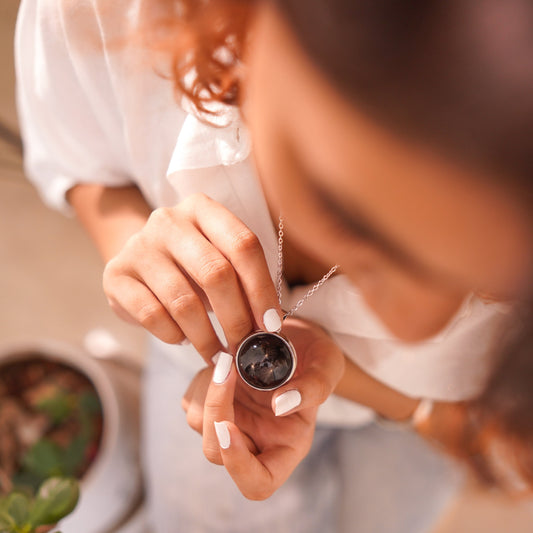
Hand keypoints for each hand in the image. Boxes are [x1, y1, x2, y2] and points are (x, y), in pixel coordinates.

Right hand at [102, 193, 281, 360]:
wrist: (139, 260)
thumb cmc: (192, 264)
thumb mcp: (220, 259)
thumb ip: (243, 281)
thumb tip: (269, 327)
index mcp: (203, 209)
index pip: (243, 244)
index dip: (261, 288)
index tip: (271, 323)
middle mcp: (169, 221)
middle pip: (215, 273)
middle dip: (236, 318)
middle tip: (245, 347)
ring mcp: (139, 246)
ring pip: (183, 301)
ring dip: (207, 338)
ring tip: (218, 355)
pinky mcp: (116, 275)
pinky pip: (152, 316)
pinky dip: (174, 336)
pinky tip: (185, 340)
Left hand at [182, 318, 344, 498]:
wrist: (298, 339)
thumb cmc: (319, 357)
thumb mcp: (328, 366)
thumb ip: (313, 389)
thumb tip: (280, 405)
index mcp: (286, 446)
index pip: (258, 483)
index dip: (238, 465)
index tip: (230, 427)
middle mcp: (256, 441)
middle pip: (217, 453)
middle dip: (215, 411)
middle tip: (227, 369)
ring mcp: (232, 423)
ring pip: (199, 423)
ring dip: (207, 389)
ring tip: (230, 358)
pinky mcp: (213, 405)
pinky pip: (192, 402)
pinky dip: (202, 380)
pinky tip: (223, 361)